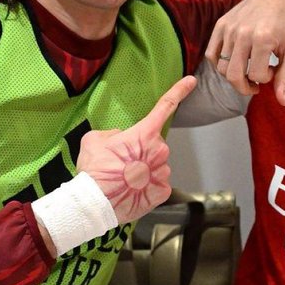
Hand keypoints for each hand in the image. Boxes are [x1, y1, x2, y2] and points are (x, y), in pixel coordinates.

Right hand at [76, 76, 197, 224]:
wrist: (94, 203)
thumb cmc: (93, 170)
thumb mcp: (94, 140)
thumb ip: (112, 134)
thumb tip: (121, 138)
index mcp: (144, 133)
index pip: (165, 106)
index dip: (179, 91)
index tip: (191, 81)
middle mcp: (159, 150)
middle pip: (154, 145)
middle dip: (141, 150)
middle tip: (121, 163)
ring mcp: (164, 171)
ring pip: (156, 165)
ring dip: (144, 169)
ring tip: (124, 179)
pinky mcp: (164, 190)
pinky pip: (157, 183)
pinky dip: (147, 186)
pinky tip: (132, 190)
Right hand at [204, 0, 284, 105]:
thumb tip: (282, 102)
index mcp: (263, 40)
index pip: (256, 76)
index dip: (266, 79)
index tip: (272, 71)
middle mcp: (243, 34)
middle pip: (233, 76)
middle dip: (244, 87)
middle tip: (254, 86)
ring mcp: (229, 29)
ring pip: (222, 67)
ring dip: (234, 75)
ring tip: (247, 70)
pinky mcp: (221, 25)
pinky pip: (211, 54)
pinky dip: (220, 64)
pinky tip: (235, 62)